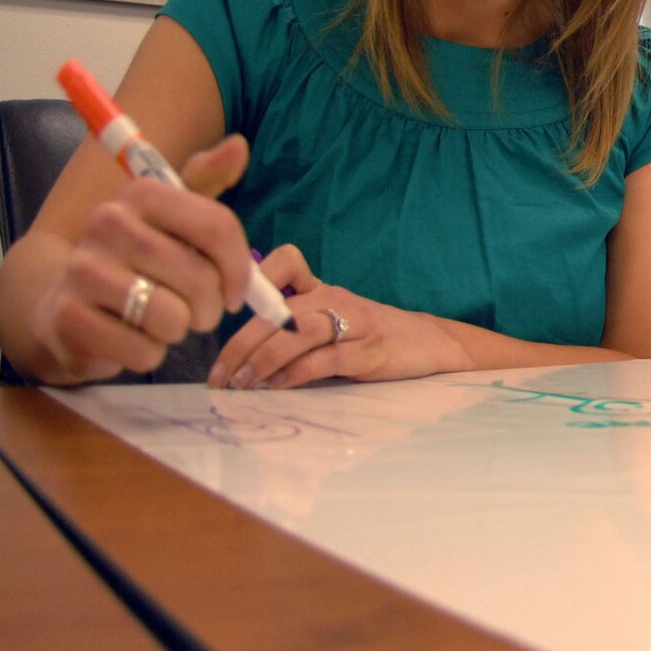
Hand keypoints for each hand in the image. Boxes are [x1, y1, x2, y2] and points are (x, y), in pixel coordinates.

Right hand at [25, 137, 254, 381]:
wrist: (63, 302)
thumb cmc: (138, 260)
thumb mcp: (174, 217)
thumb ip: (207, 182)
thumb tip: (238, 146)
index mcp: (142, 193)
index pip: (218, 228)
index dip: (239, 268)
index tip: (237, 290)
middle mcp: (107, 222)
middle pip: (200, 277)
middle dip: (211, 307)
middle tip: (198, 311)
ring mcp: (82, 269)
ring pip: (174, 318)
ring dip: (179, 330)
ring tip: (161, 320)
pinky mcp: (68, 318)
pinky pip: (144, 351)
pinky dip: (149, 354)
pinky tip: (131, 338)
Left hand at [207, 245, 468, 388]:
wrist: (429, 344)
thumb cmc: (370, 336)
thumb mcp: (331, 323)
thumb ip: (293, 329)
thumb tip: (239, 355)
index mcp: (321, 290)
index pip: (285, 263)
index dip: (253, 280)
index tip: (228, 314)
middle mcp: (334, 299)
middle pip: (277, 311)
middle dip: (241, 345)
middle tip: (220, 377)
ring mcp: (353, 323)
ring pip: (297, 332)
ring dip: (263, 360)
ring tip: (244, 385)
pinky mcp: (368, 351)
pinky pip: (323, 359)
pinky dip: (295, 374)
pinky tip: (280, 387)